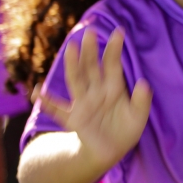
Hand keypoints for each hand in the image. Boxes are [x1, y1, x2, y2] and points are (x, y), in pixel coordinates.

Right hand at [39, 29, 151, 175]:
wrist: (109, 151)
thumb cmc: (125, 130)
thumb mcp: (137, 117)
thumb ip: (142, 101)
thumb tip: (144, 83)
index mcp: (113, 87)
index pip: (112, 64)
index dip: (114, 49)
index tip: (119, 31)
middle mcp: (96, 91)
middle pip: (91, 67)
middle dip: (90, 50)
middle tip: (90, 31)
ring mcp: (83, 103)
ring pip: (76, 80)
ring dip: (73, 65)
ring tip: (71, 49)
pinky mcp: (73, 118)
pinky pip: (57, 109)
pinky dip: (47, 101)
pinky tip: (38, 91)